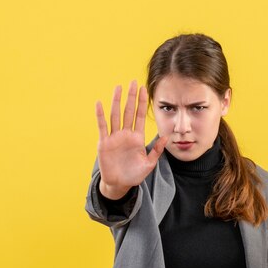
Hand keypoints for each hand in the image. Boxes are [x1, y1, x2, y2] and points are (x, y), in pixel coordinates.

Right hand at [95, 81, 167, 198]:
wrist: (119, 185)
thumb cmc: (134, 175)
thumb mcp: (149, 163)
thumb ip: (157, 150)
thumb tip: (167, 137)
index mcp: (137, 137)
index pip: (139, 116)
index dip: (142, 103)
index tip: (144, 89)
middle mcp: (125, 134)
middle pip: (128, 111)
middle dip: (131, 97)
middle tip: (133, 82)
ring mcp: (114, 137)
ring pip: (115, 115)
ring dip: (117, 101)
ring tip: (118, 88)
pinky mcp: (104, 143)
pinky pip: (102, 127)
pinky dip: (100, 115)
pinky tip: (99, 104)